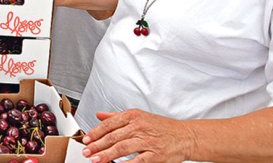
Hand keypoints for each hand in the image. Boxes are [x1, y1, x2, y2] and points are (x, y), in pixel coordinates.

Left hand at [81, 110, 195, 162]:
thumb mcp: (139, 116)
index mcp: (133, 116)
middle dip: (97, 145)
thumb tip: (99, 115)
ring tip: (95, 160)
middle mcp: (139, 127)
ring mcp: (147, 141)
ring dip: (106, 155)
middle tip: (86, 151)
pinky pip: (137, 161)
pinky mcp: (155, 155)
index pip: (109, 124)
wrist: (186, 136)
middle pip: (113, 137)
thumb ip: (117, 116)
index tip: (86, 140)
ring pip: (122, 148)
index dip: (96, 132)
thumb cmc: (162, 127)